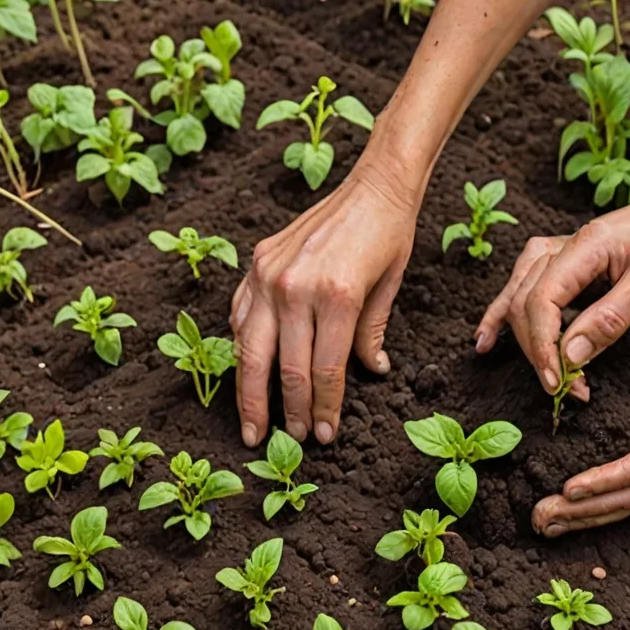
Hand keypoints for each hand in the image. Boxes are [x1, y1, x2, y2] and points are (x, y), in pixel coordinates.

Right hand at [230, 157, 419, 446]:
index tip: (323, 435)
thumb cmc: (389, 239)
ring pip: (251, 349)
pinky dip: (241, 347)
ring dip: (251, 394)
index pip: (325, 372)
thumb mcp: (389, 290)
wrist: (373, 186)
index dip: (324, 409)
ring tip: (252, 425)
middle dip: (287, 412)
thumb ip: (371, 336)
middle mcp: (297, 287)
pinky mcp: (257, 263)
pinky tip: (246, 372)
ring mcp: (271, 274)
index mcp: (338, 297)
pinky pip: (240, 316)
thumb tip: (371, 373)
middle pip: (284, 369)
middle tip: (288, 442)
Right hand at [473, 177, 629, 394]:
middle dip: (537, 348)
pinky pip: (527, 283)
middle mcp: (565, 245)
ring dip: (513, 328)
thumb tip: (571, 356)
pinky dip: (508, 308)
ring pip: (521, 291)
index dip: (544, 346)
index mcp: (585, 247)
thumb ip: (609, 321)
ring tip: (493, 354)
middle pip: (527, 300)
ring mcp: (563, 249)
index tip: (557, 381)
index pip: (543, 301)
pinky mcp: (569, 258)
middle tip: (562, 387)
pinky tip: (492, 330)